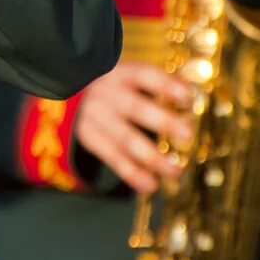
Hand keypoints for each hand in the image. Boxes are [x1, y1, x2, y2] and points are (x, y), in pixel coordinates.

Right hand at [72, 59, 198, 194]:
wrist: (65, 90)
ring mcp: (95, 117)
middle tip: (187, 135)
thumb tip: (194, 94)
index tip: (189, 97)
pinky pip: (112, 158)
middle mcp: (106, 94)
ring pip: (125, 139)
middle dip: (163, 122)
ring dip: (153, 158)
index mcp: (120, 73)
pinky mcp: (89, 137)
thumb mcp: (126, 73)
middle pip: (136, 109)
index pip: (145, 76)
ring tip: (176, 172)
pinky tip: (151, 185)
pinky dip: (132, 174)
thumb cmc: (111, 83)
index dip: (167, 86)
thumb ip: (155, 84)